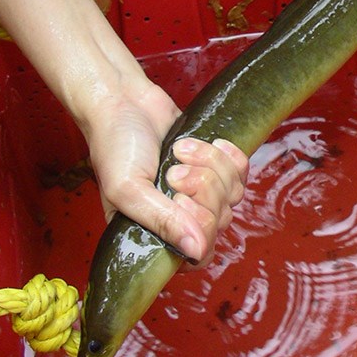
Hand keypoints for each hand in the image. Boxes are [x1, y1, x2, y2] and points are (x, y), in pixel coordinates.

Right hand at [82, 80, 248, 265]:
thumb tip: (196, 251)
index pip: (199, 256)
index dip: (199, 230)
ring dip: (210, 166)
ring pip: (233, 195)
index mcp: (154, 233)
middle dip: (202, 189)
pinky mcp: (215, 167)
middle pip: (219, 222)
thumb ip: (162, 222)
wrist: (123, 100)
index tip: (179, 201)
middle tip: (173, 171)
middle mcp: (180, 218)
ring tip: (179, 150)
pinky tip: (207, 143)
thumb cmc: (115, 146)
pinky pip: (242, 172)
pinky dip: (228, 155)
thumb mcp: (128, 189)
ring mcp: (200, 193)